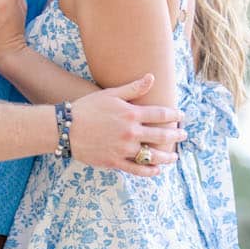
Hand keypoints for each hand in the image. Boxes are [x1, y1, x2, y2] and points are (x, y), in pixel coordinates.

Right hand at [70, 73, 185, 176]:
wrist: (66, 128)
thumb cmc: (88, 108)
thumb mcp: (110, 94)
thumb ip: (133, 88)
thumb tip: (151, 77)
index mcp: (131, 114)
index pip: (160, 114)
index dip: (174, 115)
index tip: (182, 116)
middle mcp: (131, 132)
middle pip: (161, 135)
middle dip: (175, 135)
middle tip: (183, 135)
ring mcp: (123, 149)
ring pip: (152, 155)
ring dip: (166, 157)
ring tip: (174, 157)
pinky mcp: (115, 162)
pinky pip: (137, 169)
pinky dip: (149, 171)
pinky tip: (156, 170)